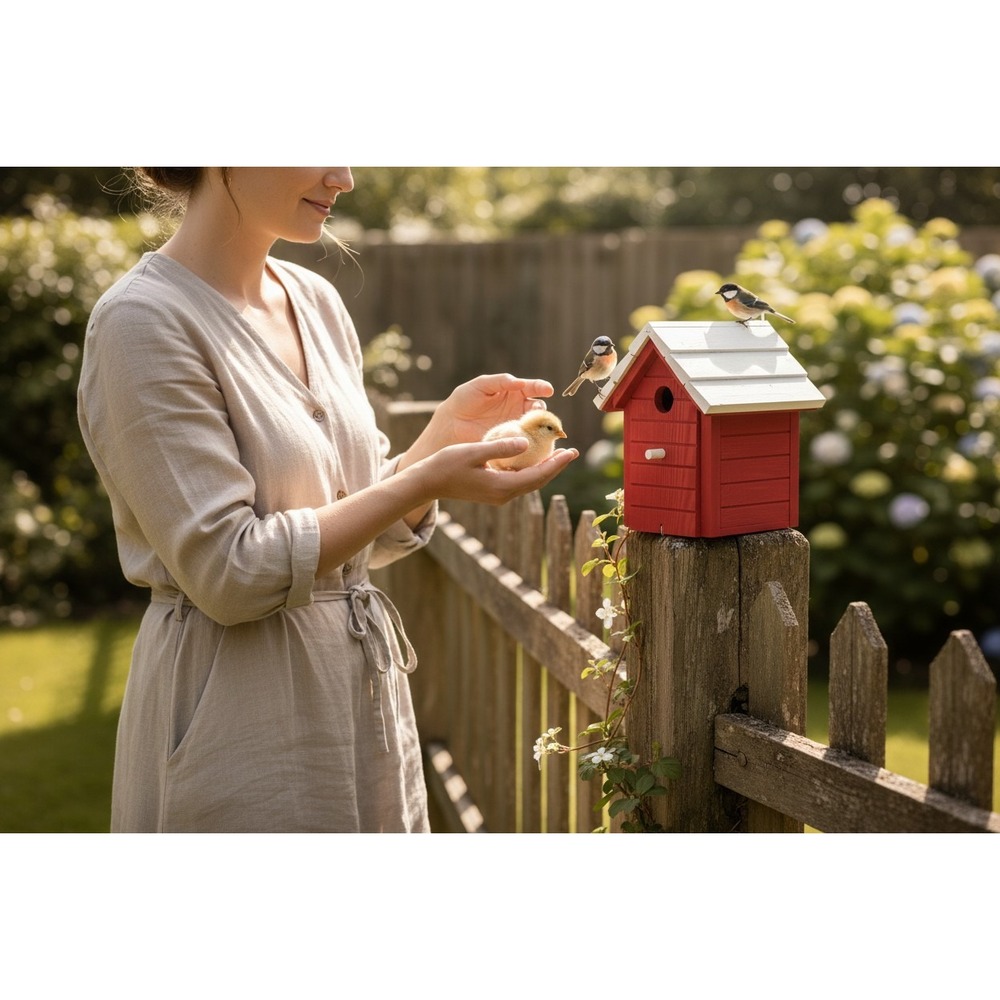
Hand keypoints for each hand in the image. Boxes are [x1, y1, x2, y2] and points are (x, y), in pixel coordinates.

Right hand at [416, 435, 578, 506]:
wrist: (427, 483)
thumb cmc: (446, 464)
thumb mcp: (474, 451)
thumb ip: (501, 447)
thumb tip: (525, 442)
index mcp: (502, 486)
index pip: (538, 475)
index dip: (557, 463)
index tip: (572, 451)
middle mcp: (503, 494)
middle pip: (538, 481)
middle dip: (556, 466)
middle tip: (571, 452)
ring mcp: (498, 495)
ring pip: (529, 482)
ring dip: (544, 469)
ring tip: (557, 454)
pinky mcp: (493, 492)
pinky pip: (519, 481)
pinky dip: (530, 471)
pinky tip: (533, 459)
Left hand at [429, 373, 553, 445]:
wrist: (450, 425)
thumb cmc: (464, 400)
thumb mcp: (480, 385)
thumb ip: (500, 381)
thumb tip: (521, 383)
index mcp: (514, 392)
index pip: (533, 388)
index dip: (542, 388)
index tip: (548, 390)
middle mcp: (519, 409)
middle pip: (539, 409)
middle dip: (542, 410)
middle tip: (538, 412)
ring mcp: (517, 426)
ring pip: (535, 426)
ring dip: (538, 427)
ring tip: (533, 428)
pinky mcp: (511, 442)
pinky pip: (525, 441)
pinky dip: (530, 441)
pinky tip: (529, 442)